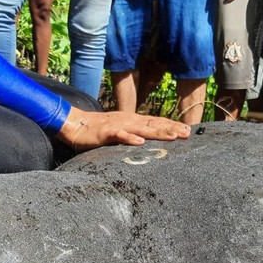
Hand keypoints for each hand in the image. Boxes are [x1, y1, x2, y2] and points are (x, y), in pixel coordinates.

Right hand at [57, 108, 191, 150]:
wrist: (74, 124)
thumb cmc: (97, 130)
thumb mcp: (120, 130)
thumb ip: (133, 133)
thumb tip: (147, 141)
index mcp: (133, 120)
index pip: (156, 122)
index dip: (171, 125)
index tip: (187, 130)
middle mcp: (129, 120)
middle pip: (153, 125)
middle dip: (171, 129)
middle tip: (187, 134)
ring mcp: (118, 125)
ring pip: (141, 129)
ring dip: (157, 133)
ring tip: (172, 137)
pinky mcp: (106, 132)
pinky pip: (120, 135)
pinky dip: (130, 138)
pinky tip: (140, 142)